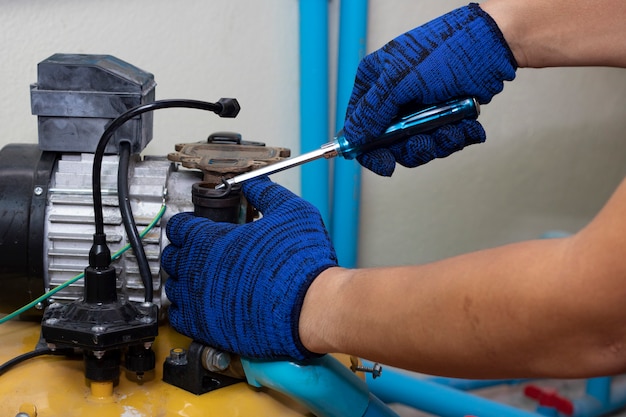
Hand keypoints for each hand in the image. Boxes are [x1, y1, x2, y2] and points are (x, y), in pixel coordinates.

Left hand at [161, 177, 337, 359]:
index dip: (189, 223)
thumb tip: (255, 184)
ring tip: (201, 278)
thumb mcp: (291, 212)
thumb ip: (268, 194)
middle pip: (172, 256)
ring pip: (173, 287)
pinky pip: (179, 317)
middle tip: (200, 250)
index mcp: (212, 239)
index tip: (197, 226)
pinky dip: (185, 310)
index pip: (179, 226)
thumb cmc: (300, 263)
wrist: (310, 307)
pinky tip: (200, 305)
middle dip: (183, 250)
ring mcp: (199, 300)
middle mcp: (198, 269)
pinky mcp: (205, 327)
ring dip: (183, 280)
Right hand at [344, 3, 516, 175]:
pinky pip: (442, 141)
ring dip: (437, 143)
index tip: (384, 163)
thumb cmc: (446, 50)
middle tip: (424, 143)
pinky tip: (466, 126)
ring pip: (418, 146)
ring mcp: (419, 109)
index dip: (368, 149)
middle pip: (390, 144)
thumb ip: (373, 111)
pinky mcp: (444, 116)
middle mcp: (395, 98)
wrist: (495, 46)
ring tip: (451, 128)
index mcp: (375, 82)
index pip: (359, 125)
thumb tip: (353, 137)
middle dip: (411, 148)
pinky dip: (456, 137)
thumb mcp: (399, 80)